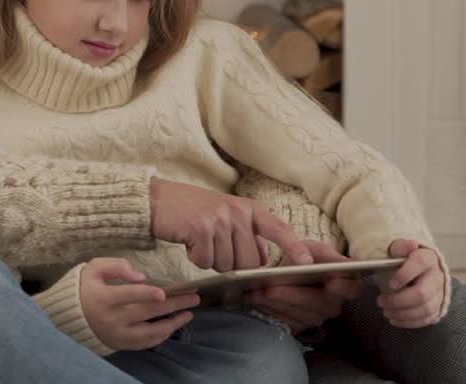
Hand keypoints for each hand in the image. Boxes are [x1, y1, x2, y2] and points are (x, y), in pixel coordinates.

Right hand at [78, 258, 199, 351]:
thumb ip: (116, 266)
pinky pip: (146, 343)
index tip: (163, 293)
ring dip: (172, 323)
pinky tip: (173, 325)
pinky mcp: (121, 344)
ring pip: (149, 332)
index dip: (145, 294)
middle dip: (173, 305)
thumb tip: (140, 276)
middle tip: (193, 297)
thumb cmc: (87, 286)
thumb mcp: (95, 268)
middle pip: (146, 312)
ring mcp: (117, 335)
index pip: (127, 296)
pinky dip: (161, 335)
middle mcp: (111, 319)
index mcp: (103, 298)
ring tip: (189, 313)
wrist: (72, 314)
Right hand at [149, 177, 312, 271]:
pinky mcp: (200, 228)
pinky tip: (189, 241)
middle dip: (231, 263)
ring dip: (211, 260)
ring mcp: (219, 219)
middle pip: (249, 262)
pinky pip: (205, 262)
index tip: (306, 261)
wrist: (158, 200)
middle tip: (214, 245)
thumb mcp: (227, 216)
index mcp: (249, 209)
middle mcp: (237, 212)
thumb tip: (264, 261)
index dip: (293, 246)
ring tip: (200, 240)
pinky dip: (195, 258)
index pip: (277, 229)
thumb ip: (248, 236)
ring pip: (226, 265)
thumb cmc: (193, 211)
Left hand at [244, 240, 362, 331]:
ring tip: (256, 292)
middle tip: (270, 288)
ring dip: (276, 303)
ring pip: (298, 314)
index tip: (331, 281)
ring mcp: (317, 317)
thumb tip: (327, 263)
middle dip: (292, 295)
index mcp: (345, 283)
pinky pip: (286, 321)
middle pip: (317, 303)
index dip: (342, 286)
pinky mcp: (300, 326)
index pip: (350, 287)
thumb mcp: (312, 248)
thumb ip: (320, 253)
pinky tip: (255, 300)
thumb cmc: (304, 257)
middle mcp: (334, 304)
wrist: (289, 272)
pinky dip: (269, 310)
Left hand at [378, 239, 443, 327]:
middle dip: (398, 301)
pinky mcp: (438, 307)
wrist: (423, 270)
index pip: (420, 263)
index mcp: (428, 258)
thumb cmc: (407, 260)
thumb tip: (410, 244)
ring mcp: (439, 293)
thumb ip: (401, 246)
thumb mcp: (401, 249)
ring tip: (386, 312)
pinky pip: (427, 319)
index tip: (390, 284)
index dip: (404, 274)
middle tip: (381, 302)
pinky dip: (409, 322)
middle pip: (421, 294)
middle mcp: (437, 276)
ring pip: (425, 309)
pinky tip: (395, 319)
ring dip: (402, 314)